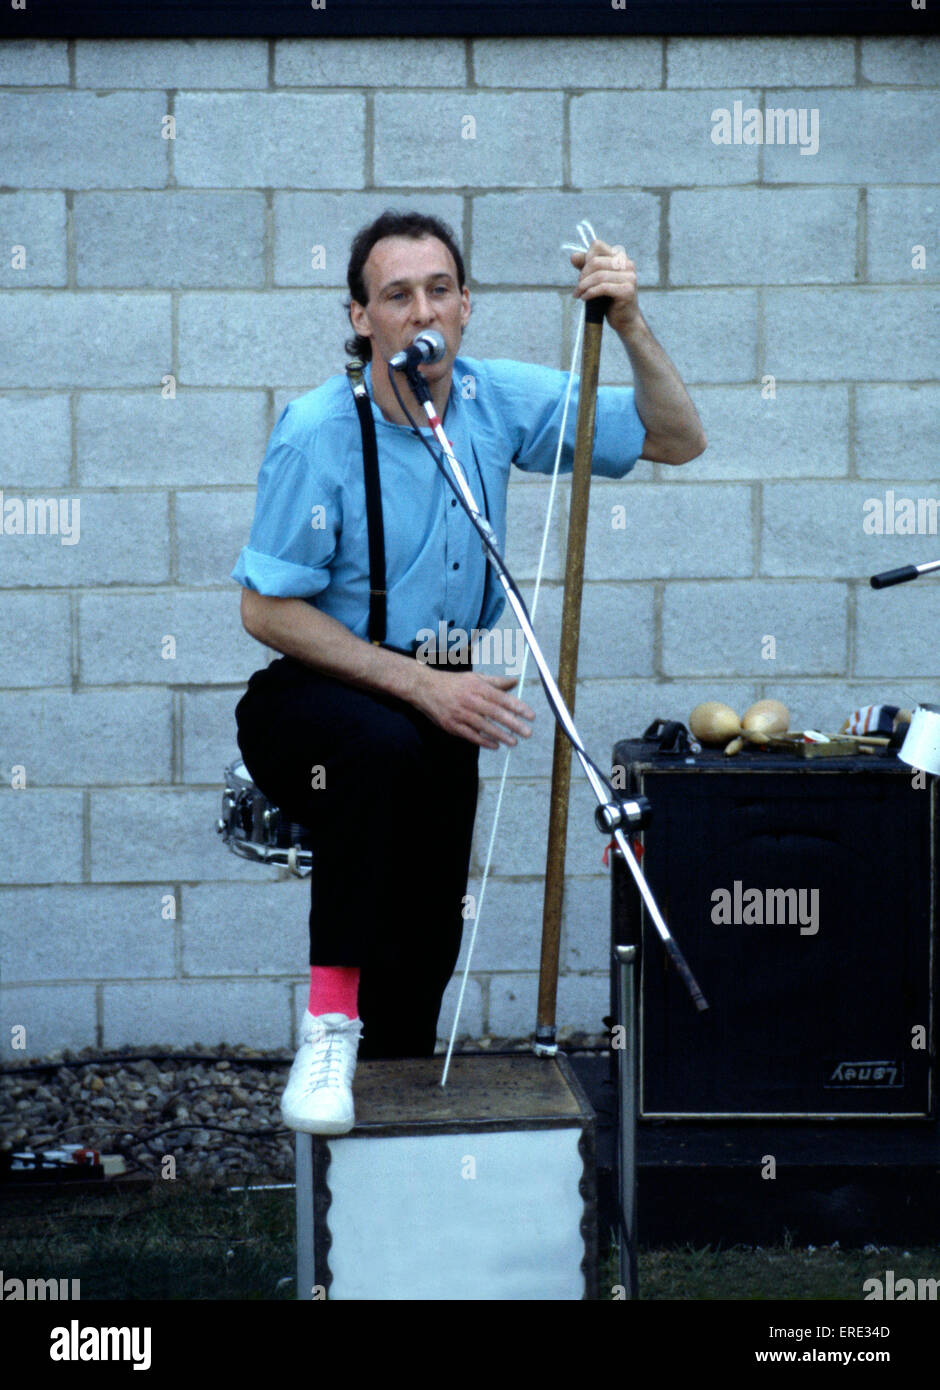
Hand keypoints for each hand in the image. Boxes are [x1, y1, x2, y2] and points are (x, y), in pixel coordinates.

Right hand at [412, 669, 535, 749]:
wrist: (424, 687)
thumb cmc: (453, 683)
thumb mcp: (474, 678)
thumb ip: (496, 682)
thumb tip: (515, 681)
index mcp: (477, 687)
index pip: (502, 698)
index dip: (518, 707)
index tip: (531, 716)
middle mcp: (470, 700)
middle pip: (495, 713)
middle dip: (513, 724)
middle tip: (527, 732)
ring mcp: (460, 713)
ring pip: (484, 726)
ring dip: (500, 735)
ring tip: (513, 742)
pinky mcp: (451, 725)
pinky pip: (470, 735)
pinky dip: (483, 741)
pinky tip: (495, 745)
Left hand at [569, 238, 640, 335]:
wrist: (625, 320)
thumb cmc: (610, 300)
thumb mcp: (596, 280)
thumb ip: (586, 267)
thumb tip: (573, 256)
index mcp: (620, 258)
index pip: (597, 245)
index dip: (585, 258)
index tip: (582, 274)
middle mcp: (627, 264)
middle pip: (595, 262)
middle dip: (583, 275)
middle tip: (578, 287)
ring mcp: (629, 277)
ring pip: (598, 276)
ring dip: (583, 286)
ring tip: (579, 294)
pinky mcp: (627, 290)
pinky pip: (602, 287)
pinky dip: (590, 293)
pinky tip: (584, 298)